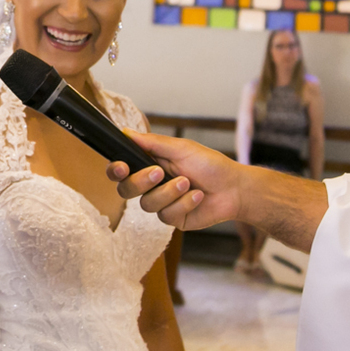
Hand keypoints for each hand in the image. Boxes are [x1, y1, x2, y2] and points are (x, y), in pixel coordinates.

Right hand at [106, 131, 244, 230]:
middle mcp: (152, 185)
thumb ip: (153, 143)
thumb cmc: (210, 165)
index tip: (122, 166)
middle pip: (126, 190)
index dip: (115, 170)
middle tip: (159, 172)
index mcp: (150, 164)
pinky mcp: (173, 218)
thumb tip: (126, 132)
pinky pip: (166, 215)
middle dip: (141, 181)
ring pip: (147, 204)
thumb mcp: (181, 148)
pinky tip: (198, 196)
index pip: (123, 170)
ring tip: (188, 183)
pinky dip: (184, 203)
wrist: (234, 188)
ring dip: (169, 192)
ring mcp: (162, 203)